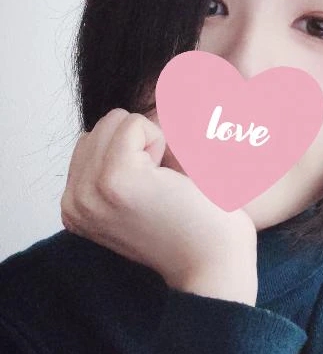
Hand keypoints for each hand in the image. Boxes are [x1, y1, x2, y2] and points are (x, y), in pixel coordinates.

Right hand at [60, 108, 256, 295]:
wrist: (219, 265)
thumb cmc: (197, 225)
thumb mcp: (149, 184)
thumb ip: (129, 151)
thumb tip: (159, 88)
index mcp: (76, 206)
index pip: (96, 138)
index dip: (138, 154)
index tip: (157, 196)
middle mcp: (73, 203)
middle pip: (103, 125)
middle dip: (144, 146)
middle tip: (166, 191)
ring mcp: (89, 193)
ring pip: (117, 121)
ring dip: (154, 145)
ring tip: (168, 188)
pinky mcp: (113, 180)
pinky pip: (135, 124)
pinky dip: (162, 142)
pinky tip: (172, 182)